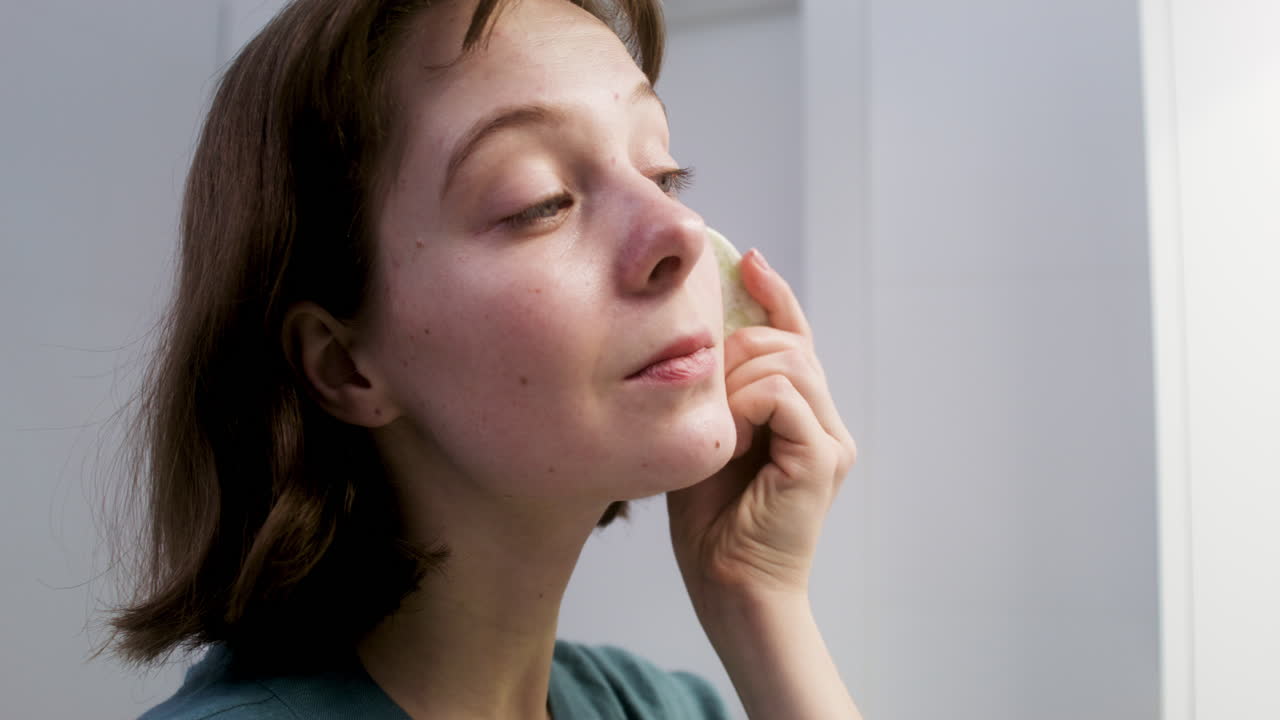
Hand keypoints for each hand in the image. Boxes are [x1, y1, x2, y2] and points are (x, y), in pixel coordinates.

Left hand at [667, 249, 856, 606]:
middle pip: (788, 343)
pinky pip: (782, 395)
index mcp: (803, 417)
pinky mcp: (822, 459)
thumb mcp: (705, 438)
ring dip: (736, 380)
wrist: (729, 589)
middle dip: (737, 347)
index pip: (795, 339)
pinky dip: (744, 404)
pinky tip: (728, 437)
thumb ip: (714, 393)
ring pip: (786, 361)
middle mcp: (826, 423)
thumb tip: (702, 337)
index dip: (774, 296)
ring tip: (715, 426)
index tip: (746, 262)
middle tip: (704, 392)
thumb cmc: (710, 524)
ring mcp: (830, 441)